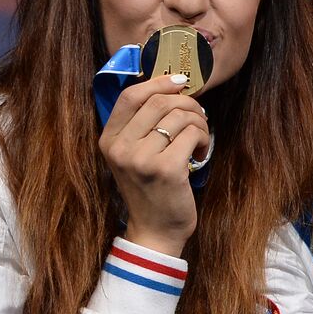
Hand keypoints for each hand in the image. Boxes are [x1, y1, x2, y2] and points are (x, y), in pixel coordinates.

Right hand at [98, 73, 209, 256]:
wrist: (155, 231)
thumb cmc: (150, 189)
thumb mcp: (135, 155)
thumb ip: (143, 125)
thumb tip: (173, 85)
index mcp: (108, 140)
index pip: (130, 96)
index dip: (158, 82)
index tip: (180, 82)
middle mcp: (120, 148)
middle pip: (159, 102)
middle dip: (188, 103)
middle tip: (199, 117)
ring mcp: (141, 159)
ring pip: (180, 116)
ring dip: (199, 122)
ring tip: (199, 139)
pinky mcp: (166, 169)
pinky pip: (192, 134)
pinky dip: (204, 139)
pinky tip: (200, 154)